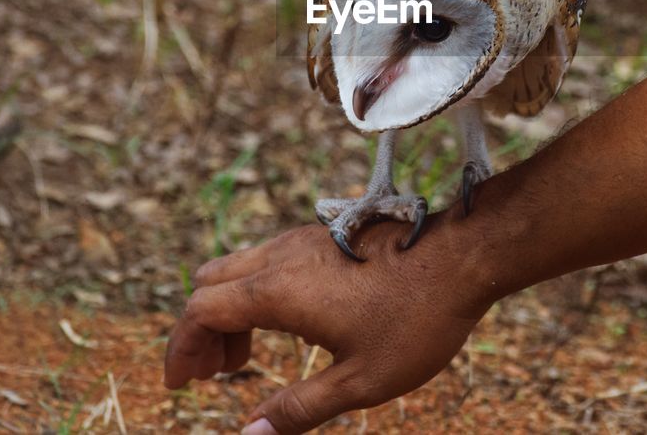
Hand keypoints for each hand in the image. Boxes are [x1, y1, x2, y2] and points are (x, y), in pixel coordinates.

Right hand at [163, 215, 488, 433]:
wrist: (465, 256)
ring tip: (246, 358)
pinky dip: (255, 292)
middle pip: (210, 285)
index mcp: (278, 292)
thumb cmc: (417, 318)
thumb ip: (298, 411)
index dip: (181, 349)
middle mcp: (281, 257)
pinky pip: (268, 259)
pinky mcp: (325, 235)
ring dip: (228, 310)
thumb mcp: (360, 381)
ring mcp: (303, 240)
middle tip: (215, 376)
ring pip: (238, 268)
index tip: (180, 384)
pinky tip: (288, 324)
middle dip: (200, 331)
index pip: (200, 311)